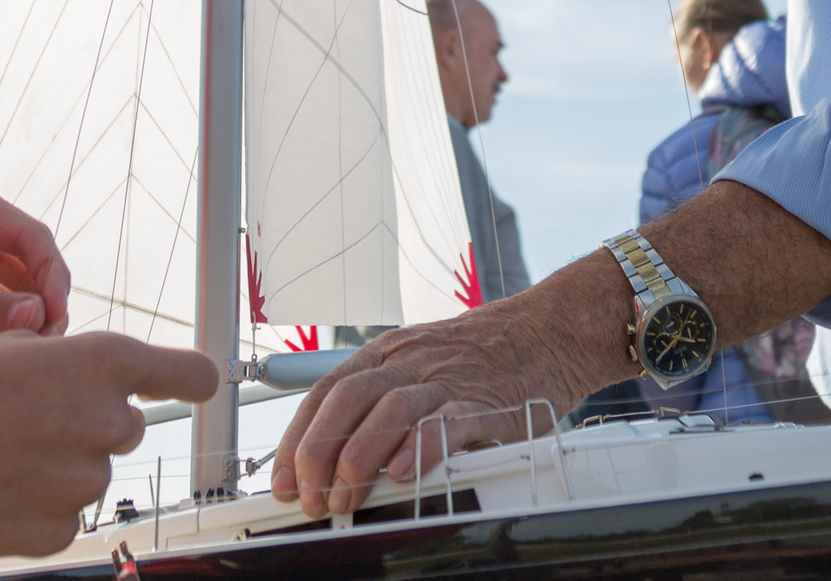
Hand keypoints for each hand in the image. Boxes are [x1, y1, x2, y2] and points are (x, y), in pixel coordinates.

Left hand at [0, 176, 70, 356]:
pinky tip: (1, 372)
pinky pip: (0, 329)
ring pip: (24, 304)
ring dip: (28, 333)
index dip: (52, 277)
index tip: (55, 319)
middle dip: (45, 310)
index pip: (31, 237)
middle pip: (35, 272)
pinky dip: (6, 349)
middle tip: (47, 354)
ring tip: (27, 367)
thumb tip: (38, 319)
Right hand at [0, 331, 219, 557]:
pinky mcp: (57, 531)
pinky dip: (33, 510)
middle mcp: (106, 421)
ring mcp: (85, 481)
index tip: (197, 385)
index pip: (188, 375)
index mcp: (102, 362)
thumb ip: (61, 364)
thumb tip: (70, 376)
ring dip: (53, 469)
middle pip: (120, 429)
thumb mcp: (11, 347)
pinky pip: (59, 519)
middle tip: (24, 423)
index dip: (190, 381)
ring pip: (85, 475)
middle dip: (84, 427)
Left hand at [270, 255, 630, 517]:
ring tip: (347, 497)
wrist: (547, 332)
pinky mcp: (485, 404)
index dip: (297, 439)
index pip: (326, 392)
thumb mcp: (419, 364)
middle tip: (313, 498)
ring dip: (359, 458)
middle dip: (319, 453)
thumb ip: (381, 401)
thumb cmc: (480, 358)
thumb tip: (334, 455)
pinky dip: (421, 448)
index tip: (283, 480)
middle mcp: (410, 363)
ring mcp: (447, 381)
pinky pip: (447, 424)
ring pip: (389, 409)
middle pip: (347, 400)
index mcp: (387, 354)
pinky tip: (404, 474)